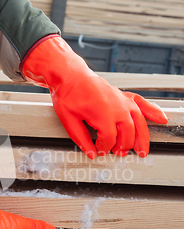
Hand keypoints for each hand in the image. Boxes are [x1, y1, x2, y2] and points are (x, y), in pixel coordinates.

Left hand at [21, 35, 167, 157]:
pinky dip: (153, 111)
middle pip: (127, 133)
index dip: (104, 148)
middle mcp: (117, 107)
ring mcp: (122, 100)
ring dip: (141, 138)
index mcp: (103, 114)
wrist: (71, 75)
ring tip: (141, 150)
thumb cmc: (68, 93)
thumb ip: (81, 139)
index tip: (99, 150)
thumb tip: (90, 152)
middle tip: (118, 153)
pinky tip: (161, 119)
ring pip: (139, 122)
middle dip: (123, 146)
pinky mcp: (123, 96)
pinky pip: (142, 103)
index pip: (110, 139)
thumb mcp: (69, 120)